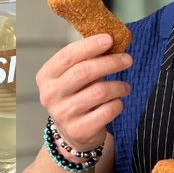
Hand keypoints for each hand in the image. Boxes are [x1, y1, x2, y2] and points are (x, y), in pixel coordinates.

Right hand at [36, 34, 131, 153]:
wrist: (72, 134)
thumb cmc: (75, 97)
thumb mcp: (72, 77)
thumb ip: (86, 60)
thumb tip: (109, 42)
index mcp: (46, 77)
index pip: (67, 56)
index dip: (89, 45)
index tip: (109, 39)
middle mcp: (50, 95)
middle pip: (84, 72)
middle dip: (110, 62)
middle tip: (127, 59)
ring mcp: (63, 114)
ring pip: (99, 92)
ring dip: (118, 86)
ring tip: (125, 87)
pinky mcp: (79, 130)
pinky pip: (107, 111)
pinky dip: (117, 104)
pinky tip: (117, 102)